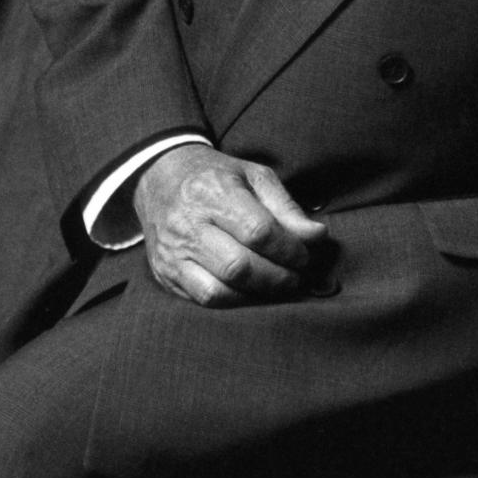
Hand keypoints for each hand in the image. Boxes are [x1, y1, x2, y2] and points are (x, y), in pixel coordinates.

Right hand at [133, 145, 329, 306]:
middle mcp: (187, 225)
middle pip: (239, 266)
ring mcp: (172, 253)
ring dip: (257, 294)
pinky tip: (251, 292)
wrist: (161, 178)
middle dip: (277, 277)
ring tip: (278, 286)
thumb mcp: (254, 176)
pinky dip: (234, 301)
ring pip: (219, 290)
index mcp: (212, 193)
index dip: (288, 249)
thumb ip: (286, 207)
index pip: (257, 231)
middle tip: (297, 276)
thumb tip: (316, 236)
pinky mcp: (165, 274)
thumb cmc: (217, 177)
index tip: (305, 254)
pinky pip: (203, 299)